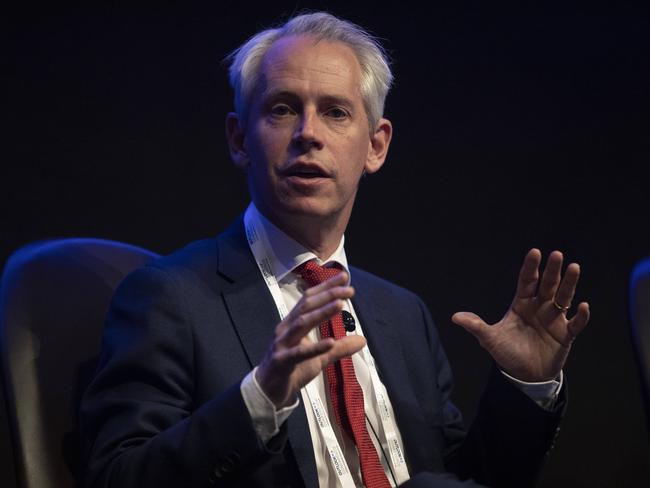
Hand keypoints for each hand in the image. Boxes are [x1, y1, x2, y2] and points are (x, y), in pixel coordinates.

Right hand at [256, 271, 365, 407]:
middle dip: (328, 295)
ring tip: (340, 305)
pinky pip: (299, 353)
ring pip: (302, 323)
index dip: (326, 287)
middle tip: (348, 289)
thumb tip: (363, 340)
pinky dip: (315, 347)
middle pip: (307, 307)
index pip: (309, 299)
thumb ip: (340, 348)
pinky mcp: (281, 361)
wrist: (268, 391)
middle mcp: (286, 329)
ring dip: (321, 313)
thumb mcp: (320, 358)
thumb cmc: (292, 370)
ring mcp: (282, 344)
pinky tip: (330, 342)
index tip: (344, 278)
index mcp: (293, 323)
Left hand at [452, 249, 589, 381]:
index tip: (534, 252)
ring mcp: (554, 319)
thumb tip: (455, 317)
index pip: (527, 281)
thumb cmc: (507, 353)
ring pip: (564, 297)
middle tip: (557, 254)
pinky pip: (576, 323)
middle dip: (552, 270)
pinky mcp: (566, 335)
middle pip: (547, 284)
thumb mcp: (490, 340)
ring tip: (574, 268)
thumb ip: (476, 326)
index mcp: (521, 304)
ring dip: (569, 284)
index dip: (530, 267)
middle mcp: (540, 307)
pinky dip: (581, 316)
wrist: (524, 375)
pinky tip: (583, 306)